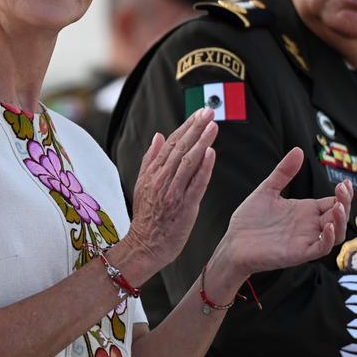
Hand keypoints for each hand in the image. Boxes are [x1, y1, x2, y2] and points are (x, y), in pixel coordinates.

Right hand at [122, 109, 217, 273]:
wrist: (145, 246)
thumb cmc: (147, 217)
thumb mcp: (142, 184)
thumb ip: (150, 159)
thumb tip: (158, 136)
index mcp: (153, 172)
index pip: (171, 142)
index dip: (186, 126)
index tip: (199, 113)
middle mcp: (162, 179)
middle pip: (180, 147)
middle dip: (196, 127)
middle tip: (209, 111)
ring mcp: (173, 192)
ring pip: (189, 161)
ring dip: (202, 142)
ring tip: (213, 126)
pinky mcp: (184, 206)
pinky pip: (195, 184)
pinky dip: (204, 168)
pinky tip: (212, 153)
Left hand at [207, 148, 351, 296]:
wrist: (233, 242)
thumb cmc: (250, 219)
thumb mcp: (268, 190)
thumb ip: (283, 172)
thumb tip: (298, 150)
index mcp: (305, 211)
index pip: (333, 202)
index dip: (343, 194)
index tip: (344, 182)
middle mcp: (309, 225)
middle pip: (339, 216)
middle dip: (346, 203)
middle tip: (342, 189)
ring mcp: (306, 240)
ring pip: (336, 234)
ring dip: (341, 220)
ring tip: (339, 206)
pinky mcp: (299, 253)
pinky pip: (321, 248)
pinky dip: (328, 238)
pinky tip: (326, 225)